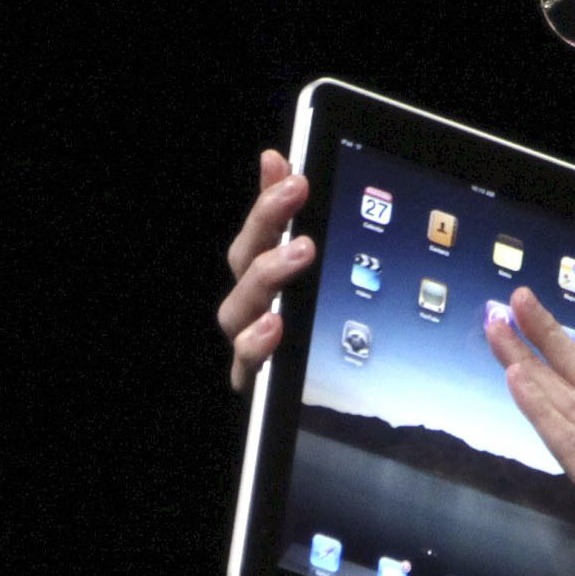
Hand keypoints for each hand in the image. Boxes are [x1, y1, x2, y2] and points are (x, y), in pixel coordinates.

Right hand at [219, 150, 314, 392]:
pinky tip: (274, 326)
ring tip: (299, 253)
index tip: (283, 164)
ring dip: (265, 274)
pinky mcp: (255, 381)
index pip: (262, 228)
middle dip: (266, 220)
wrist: (322, 411)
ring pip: (237, 308)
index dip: (268, 196)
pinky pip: (246, 363)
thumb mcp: (337, 286)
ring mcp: (249, 341)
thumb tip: (309, 185)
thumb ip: (319, 241)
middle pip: (245, 258)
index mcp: (271, 278)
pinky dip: (255, 344)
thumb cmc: (322, 345)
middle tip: (294, 192)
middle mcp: (254, 306)